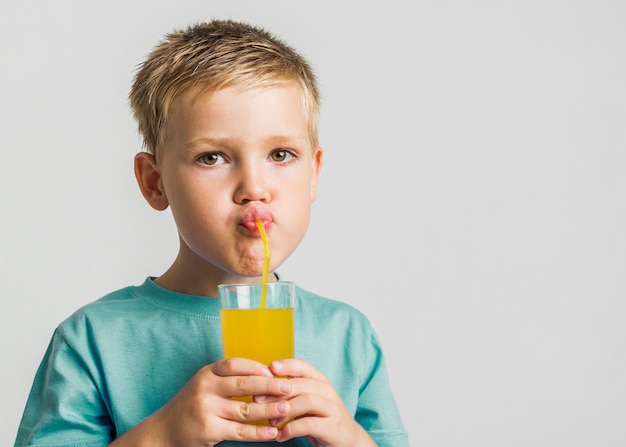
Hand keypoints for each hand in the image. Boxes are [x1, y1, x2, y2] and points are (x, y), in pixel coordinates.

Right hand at [110, 358, 291, 446]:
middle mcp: (205, 388)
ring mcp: (206, 409)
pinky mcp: (208, 430)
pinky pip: (239, 431)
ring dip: (269, 410)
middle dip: (269, 385)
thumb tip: (266, 373)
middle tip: (289, 387)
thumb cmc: (193, 405)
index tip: (276, 370)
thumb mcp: (205, 385)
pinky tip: (272, 432)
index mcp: (207, 373)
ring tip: (287, 409)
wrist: (165, 431)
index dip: (257, 366)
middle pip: (243, 384)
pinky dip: (258, 432)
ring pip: (245, 409)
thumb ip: (228, 379)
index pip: (235, 364)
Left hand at [258, 359, 376, 446]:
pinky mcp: (333, 427)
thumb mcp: (307, 401)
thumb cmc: (320, 419)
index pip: (303, 366)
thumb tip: (260, 388)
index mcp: (320, 381)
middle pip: (301, 383)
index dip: (287, 364)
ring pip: (306, 401)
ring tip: (270, 423)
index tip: (270, 368)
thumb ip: (291, 392)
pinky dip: (291, 429)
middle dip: (277, 390)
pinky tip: (280, 436)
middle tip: (258, 400)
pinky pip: (309, 424)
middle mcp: (327, 391)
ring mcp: (332, 409)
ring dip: (284, 410)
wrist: (347, 441)